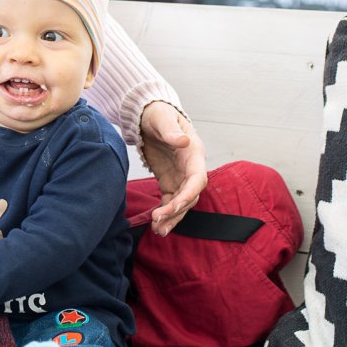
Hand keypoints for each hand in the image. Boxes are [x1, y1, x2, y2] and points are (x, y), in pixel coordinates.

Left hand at [139, 101, 207, 235]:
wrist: (149, 116)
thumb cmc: (158, 114)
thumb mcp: (162, 119)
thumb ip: (171, 131)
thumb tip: (183, 141)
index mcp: (193, 153)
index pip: (197, 179)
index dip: (189, 194)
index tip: (175, 206)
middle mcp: (190, 168)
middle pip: (190, 196)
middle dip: (177, 211)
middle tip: (159, 221)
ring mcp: (180, 177)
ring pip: (181, 203)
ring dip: (172, 218)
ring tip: (159, 231)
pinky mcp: (169, 182)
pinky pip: (170, 202)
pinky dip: (165, 214)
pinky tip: (156, 226)